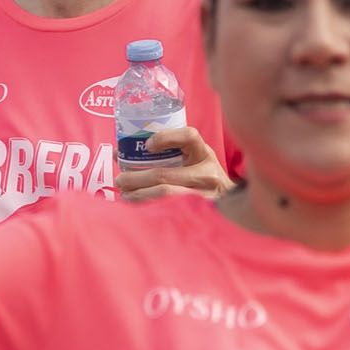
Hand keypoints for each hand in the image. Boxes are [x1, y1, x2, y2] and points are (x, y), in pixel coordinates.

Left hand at [111, 123, 227, 202]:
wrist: (230, 204)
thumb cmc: (204, 178)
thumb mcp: (193, 160)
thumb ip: (165, 153)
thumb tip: (118, 153)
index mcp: (204, 154)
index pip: (189, 136)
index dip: (165, 137)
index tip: (147, 145)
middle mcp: (207, 174)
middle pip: (164, 174)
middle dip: (136, 178)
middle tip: (121, 179)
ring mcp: (204, 196)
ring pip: (164, 194)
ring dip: (138, 195)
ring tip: (125, 193)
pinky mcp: (199, 213)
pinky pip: (168, 210)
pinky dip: (148, 208)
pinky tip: (138, 206)